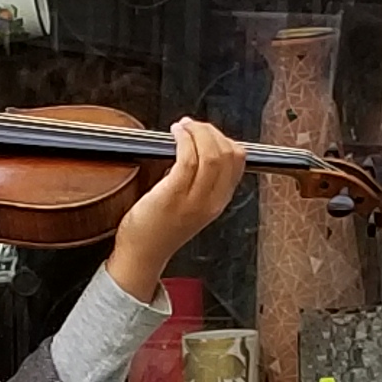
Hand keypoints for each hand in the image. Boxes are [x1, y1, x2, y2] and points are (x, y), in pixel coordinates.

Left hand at [105, 119, 248, 297]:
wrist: (142, 256)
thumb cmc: (159, 229)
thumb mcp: (192, 205)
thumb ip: (201, 182)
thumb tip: (197, 149)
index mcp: (219, 202)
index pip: (238, 161)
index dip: (224, 138)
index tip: (206, 132)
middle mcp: (212, 202)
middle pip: (228, 154)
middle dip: (210, 131)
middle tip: (192, 126)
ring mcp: (194, 200)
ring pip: (211, 154)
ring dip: (197, 131)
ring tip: (183, 127)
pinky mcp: (173, 196)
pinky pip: (187, 158)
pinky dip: (183, 139)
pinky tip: (175, 134)